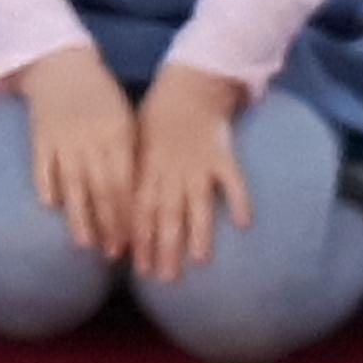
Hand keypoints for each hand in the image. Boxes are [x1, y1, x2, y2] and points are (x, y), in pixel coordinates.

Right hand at [11, 46, 137, 263]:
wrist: (61, 65)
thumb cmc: (101, 97)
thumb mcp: (125, 119)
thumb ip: (131, 154)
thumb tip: (141, 198)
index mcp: (118, 133)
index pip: (126, 182)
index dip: (130, 214)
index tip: (135, 241)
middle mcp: (91, 139)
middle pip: (102, 189)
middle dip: (109, 224)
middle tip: (114, 252)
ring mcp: (63, 138)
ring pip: (72, 184)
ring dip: (79, 216)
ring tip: (85, 243)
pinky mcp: (39, 136)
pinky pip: (42, 166)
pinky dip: (46, 186)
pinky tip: (52, 207)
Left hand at [127, 65, 251, 285]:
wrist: (189, 85)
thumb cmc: (158, 117)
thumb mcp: (135, 143)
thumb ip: (133, 176)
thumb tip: (118, 210)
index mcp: (147, 168)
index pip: (140, 210)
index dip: (139, 240)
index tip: (138, 268)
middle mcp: (171, 171)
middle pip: (168, 214)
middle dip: (165, 247)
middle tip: (165, 277)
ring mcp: (198, 164)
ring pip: (197, 203)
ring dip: (198, 232)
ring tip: (199, 260)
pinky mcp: (223, 155)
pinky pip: (233, 180)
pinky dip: (239, 199)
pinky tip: (244, 223)